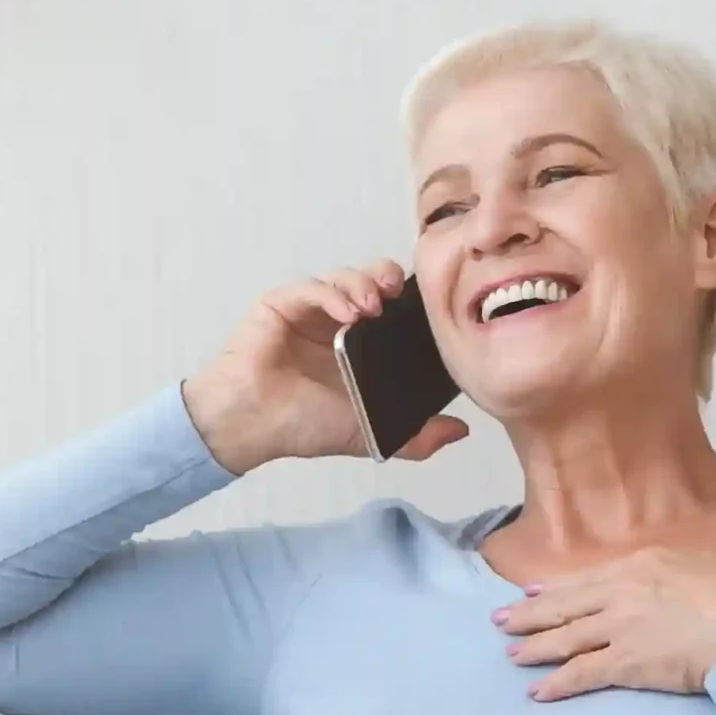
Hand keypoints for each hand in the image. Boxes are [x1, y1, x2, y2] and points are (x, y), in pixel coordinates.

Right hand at [182, 262, 472, 473]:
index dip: (410, 302)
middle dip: (389, 279)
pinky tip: (348, 311)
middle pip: (371, 281)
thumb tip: (460, 431)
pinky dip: (333, 293)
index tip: (426, 308)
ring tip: (374, 307)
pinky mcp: (282, 303)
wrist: (254, 424)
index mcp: (358, 345)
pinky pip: (313, 286)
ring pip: (344, 278)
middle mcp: (335, 322)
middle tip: (400, 294)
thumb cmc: (303, 426)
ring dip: (363, 285)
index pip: (392, 308)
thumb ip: (417, 437)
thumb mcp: (371, 433)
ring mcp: (309, 310)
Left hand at [494, 493, 715, 699]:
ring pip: (565, 638)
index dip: (560, 586)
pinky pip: (581, 674)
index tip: (535, 589)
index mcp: (648, 564)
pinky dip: (556, 684)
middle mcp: (625, 593)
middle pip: (567, 605)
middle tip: (500, 620)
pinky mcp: (626, 663)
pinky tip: (537, 692)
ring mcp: (621, 628)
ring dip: (534, 647)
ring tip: (510, 655)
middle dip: (530, 613)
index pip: (591, 577)